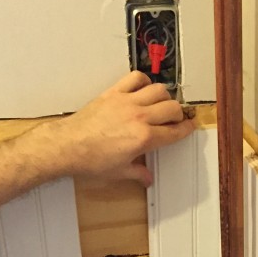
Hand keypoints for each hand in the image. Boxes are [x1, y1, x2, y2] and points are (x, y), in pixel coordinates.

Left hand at [25, 72, 196, 186]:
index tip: (189, 127)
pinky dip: (144, 81)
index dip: (186, 130)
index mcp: (144, 139)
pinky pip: (135, 78)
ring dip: (164, 96)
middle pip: (172, 107)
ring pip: (158, 89)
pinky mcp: (114, 93)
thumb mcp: (118, 172)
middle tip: (176, 119)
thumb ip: (137, 172)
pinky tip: (144, 89)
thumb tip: (146, 177)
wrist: (68, 146)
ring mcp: (127, 102)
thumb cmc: (90, 160)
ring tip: (162, 104)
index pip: (174, 132)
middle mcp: (139, 117)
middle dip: (178, 114)